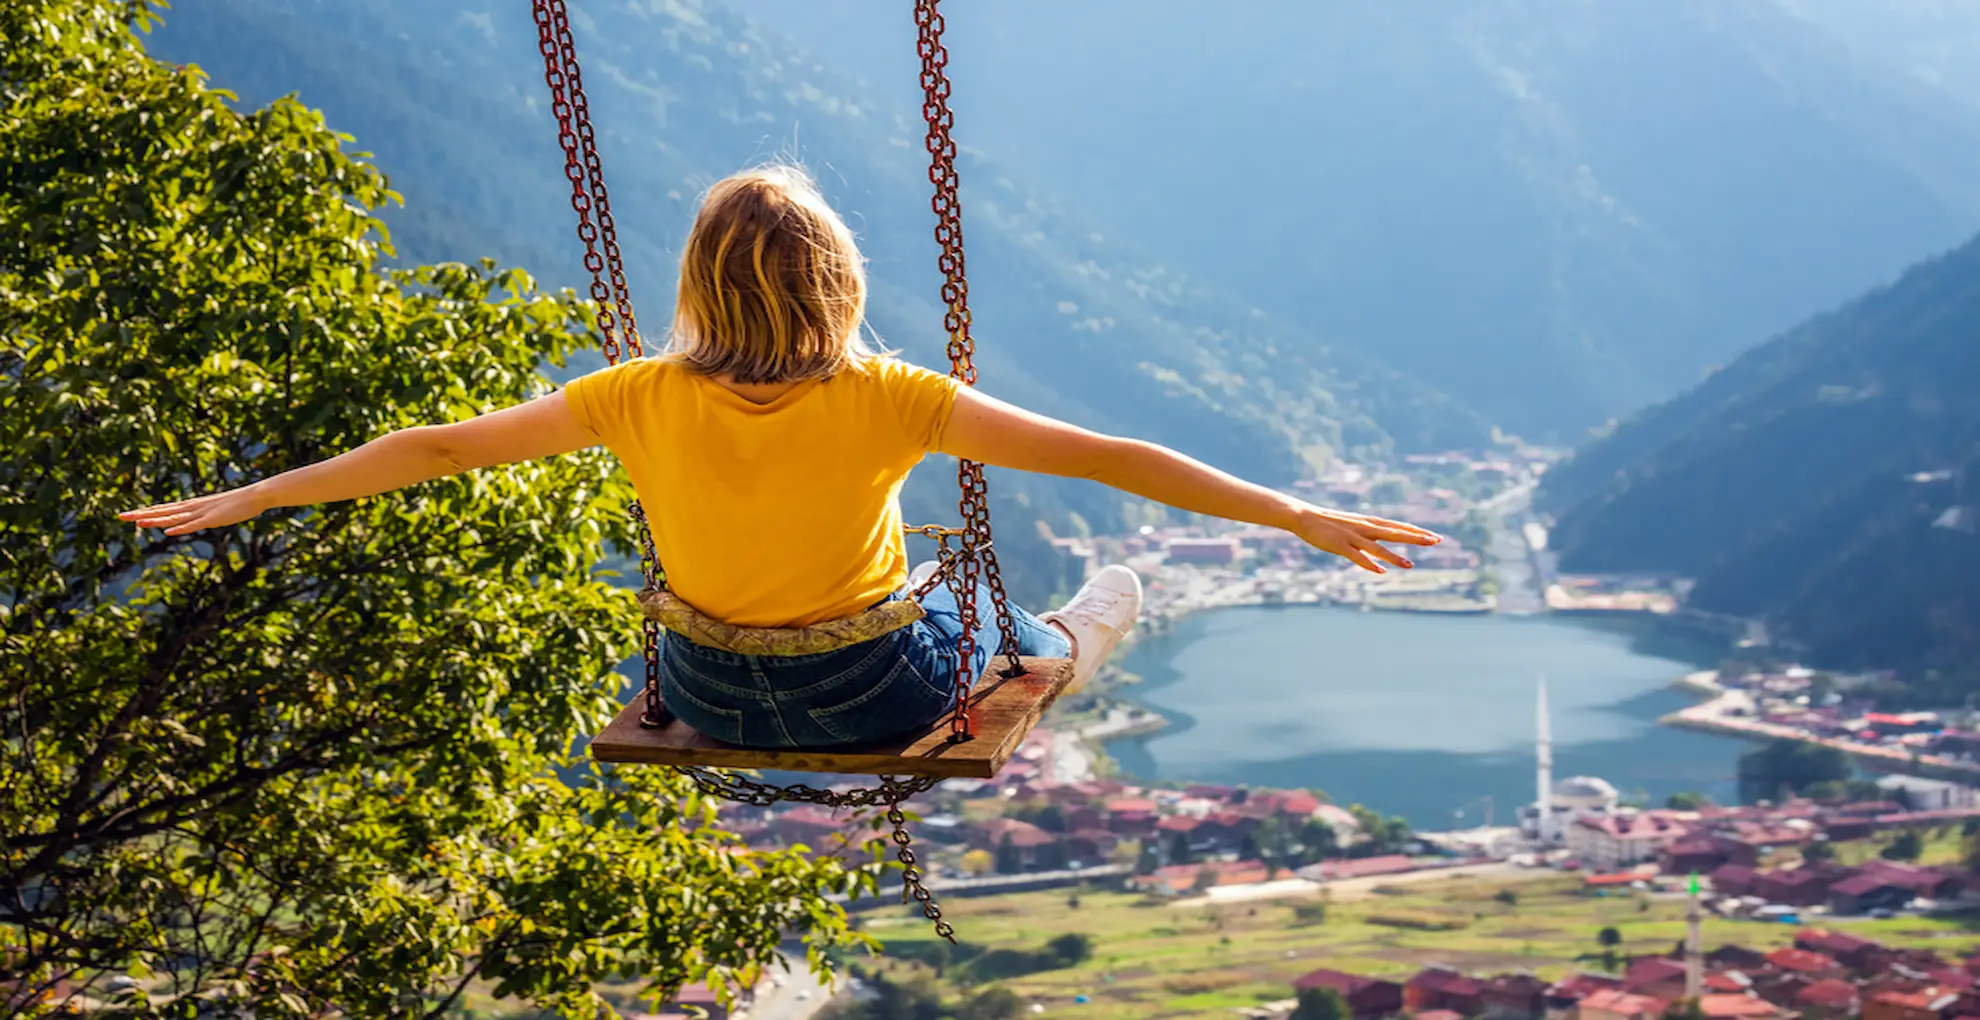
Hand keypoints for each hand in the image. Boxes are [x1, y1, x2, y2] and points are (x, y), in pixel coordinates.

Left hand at [120, 486, 268, 534]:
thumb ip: (206, 514)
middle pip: (163, 511)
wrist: (256, 495)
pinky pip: (193, 525)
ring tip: (137, 523)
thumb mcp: (218, 510)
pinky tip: (167, 531)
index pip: (165, 508)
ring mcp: (202, 513)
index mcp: (193, 505)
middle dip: (141, 514)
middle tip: (120, 516)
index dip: (146, 511)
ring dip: (155, 521)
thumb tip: (200, 519)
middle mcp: (193, 507)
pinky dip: (180, 528)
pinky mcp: (213, 519)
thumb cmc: (240, 502)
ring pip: (174, 518)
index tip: (129, 514)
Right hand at [1293, 506, 1442, 573]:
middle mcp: (1365, 528)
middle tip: (1436, 541)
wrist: (1304, 516)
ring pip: (1378, 548)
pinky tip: (1380, 571)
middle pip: (1395, 533)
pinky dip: (1369, 564)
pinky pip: (1357, 557)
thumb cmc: (1328, 522)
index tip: (1435, 536)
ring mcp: (1353, 537)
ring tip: (1410, 565)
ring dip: (1394, 557)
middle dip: (1416, 538)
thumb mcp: (1352, 525)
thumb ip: (1367, 533)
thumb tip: (1380, 543)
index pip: (1398, 526)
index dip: (1417, 531)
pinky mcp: (1340, 545)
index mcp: (1369, 522)